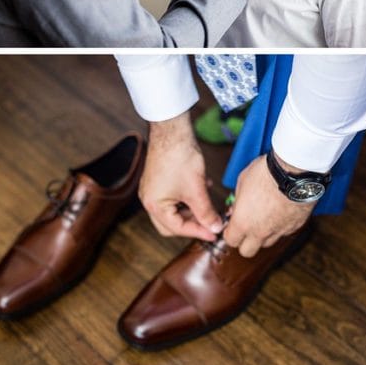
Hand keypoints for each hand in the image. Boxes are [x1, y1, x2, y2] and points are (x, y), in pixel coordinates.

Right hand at [139, 112, 224, 240]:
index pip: (177, 229)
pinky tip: (204, 187)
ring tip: (210, 205)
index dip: (198, 232)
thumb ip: (206, 212)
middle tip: (211, 223)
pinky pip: (174, 197)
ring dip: (192, 209)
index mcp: (154, 206)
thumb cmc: (180, 158)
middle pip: (172, 224)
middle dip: (192, 224)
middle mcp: (149, 200)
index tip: (215, 233)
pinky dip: (189, 197)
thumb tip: (216, 227)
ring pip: (174, 210)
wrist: (172, 131)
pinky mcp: (159, 180)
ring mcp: (153, 190)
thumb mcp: (196, 189)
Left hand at [222, 153, 315, 257]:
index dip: (230, 233)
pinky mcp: (295, 226)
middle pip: (247, 251)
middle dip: (245, 242)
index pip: (230, 240)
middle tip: (247, 227)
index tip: (233, 225)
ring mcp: (279, 231)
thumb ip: (238, 200)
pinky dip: (280, 226)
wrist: (295, 171)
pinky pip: (284, 232)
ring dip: (264, 235)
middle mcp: (260, 232)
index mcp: (243, 222)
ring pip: (268, 243)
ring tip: (266, 218)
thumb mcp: (243, 181)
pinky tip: (281, 211)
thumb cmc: (267, 173)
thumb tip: (237, 207)